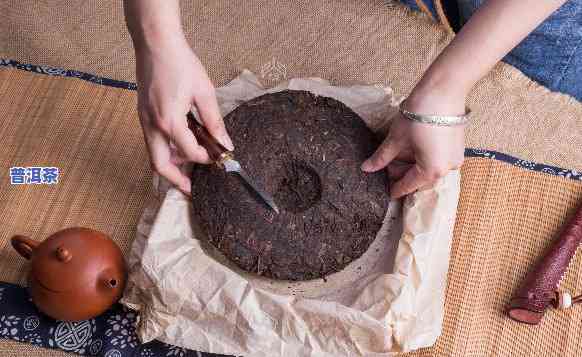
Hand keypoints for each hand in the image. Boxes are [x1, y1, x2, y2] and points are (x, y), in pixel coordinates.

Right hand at [135, 40, 232, 193]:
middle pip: (160, 165)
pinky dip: (165, 150)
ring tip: (191, 167)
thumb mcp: (204, 92)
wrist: (156, 43)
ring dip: (171, 165)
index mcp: (169, 121)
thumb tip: (225, 143)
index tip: (219, 159)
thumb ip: (215, 121)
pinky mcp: (143, 115)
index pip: (189, 152)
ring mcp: (144, 120)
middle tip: (193, 189)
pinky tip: (182, 146)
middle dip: (177, 181)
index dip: (206, 159)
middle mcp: (152, 125)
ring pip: (153, 154)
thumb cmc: (180, 63)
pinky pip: (152, 141)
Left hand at [361, 91, 465, 198]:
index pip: (408, 186)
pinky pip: (436, 158)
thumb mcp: (396, 139)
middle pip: (419, 179)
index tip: (384, 192)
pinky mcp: (457, 146)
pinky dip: (421, 156)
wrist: (443, 90)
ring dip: (410, 164)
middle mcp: (447, 169)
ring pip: (427, 168)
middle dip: (401, 173)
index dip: (393, 189)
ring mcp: (454, 158)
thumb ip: (382, 157)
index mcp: (432, 171)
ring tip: (394, 153)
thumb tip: (366, 168)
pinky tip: (408, 147)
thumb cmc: (419, 115)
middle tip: (384, 166)